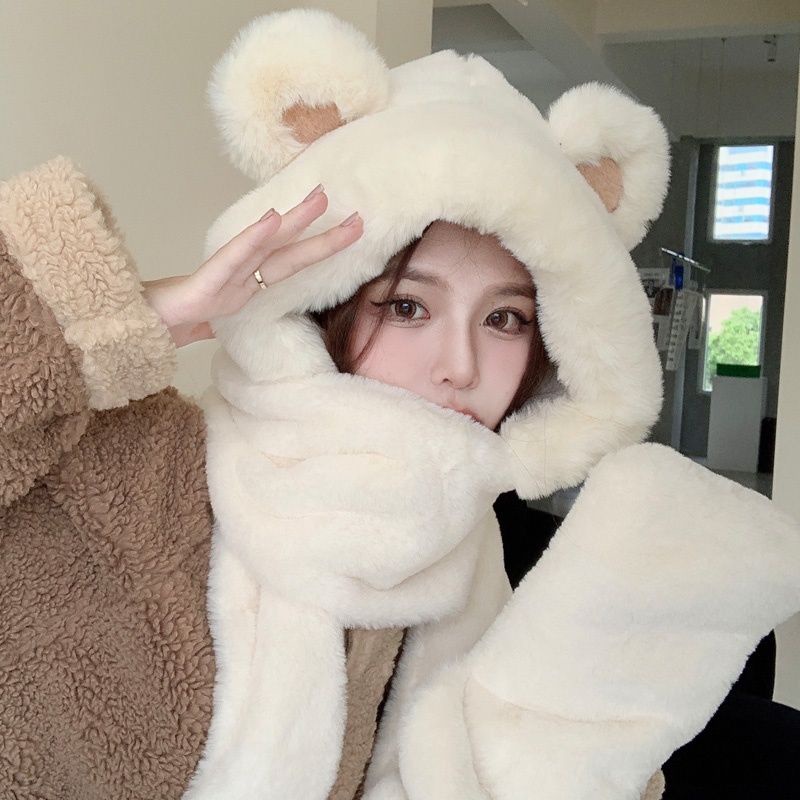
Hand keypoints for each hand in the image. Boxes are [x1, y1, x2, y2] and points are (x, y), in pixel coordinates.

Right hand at [141, 186, 362, 346]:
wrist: (134, 334)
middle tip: (358, 214)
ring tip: (320, 199)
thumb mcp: (212, 326)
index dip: (319, 250)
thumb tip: (235, 324)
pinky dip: (252, 240)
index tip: (349, 233)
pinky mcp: (202, 286)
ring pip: (263, 246)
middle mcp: (238, 279)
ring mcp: (221, 279)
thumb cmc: (168, 323)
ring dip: (293, 222)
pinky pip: (231, 260)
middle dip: (322, 232)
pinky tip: (271, 220)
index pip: (289, 267)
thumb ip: (228, 321)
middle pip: (287, 252)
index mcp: (245, 290)